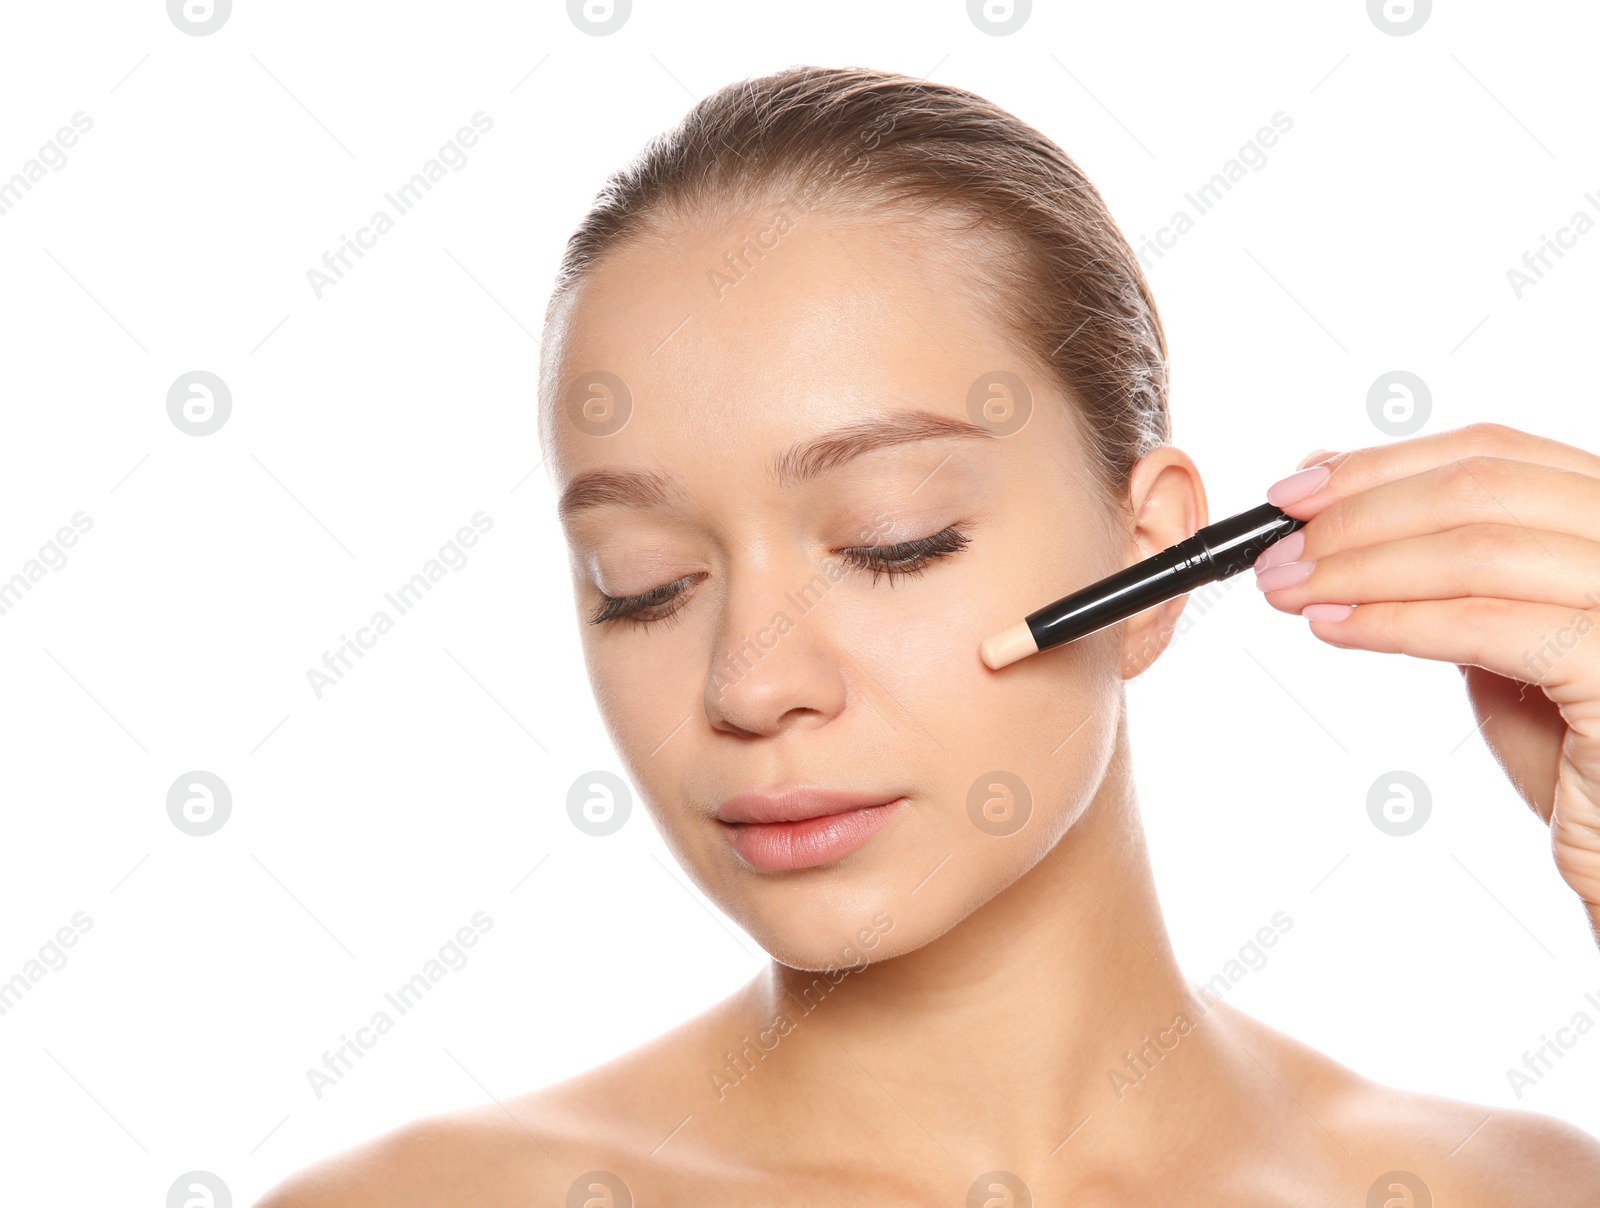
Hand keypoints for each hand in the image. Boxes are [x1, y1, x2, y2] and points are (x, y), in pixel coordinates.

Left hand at [1252, 423, 1599, 940]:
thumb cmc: (1578, 754)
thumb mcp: (1504, 639)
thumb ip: (1446, 570)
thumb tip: (1336, 500)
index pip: (1494, 453)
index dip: (1382, 465)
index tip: (1293, 491)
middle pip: (1481, 487)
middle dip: (1357, 514)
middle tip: (1274, 553)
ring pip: (1478, 546)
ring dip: (1359, 565)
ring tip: (1288, 592)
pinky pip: (1488, 626)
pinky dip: (1395, 620)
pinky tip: (1335, 628)